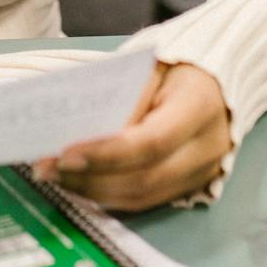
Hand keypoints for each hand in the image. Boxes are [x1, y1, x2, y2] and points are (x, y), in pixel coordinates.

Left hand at [33, 62, 231, 210]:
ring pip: (142, 197)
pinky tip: (80, 182)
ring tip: (54, 176)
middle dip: (88, 177)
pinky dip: (109, 195)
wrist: (221, 79)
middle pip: (143, 178)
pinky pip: (147, 201)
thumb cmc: (180, 66)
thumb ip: (124, 97)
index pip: (150, 142)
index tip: (64, 153)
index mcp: (200, 107)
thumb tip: (83, 130)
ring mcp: (204, 173)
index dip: (105, 153)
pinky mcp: (193, 186)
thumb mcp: (153, 65)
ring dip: (92, 190)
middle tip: (45, 168)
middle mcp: (208, 148)